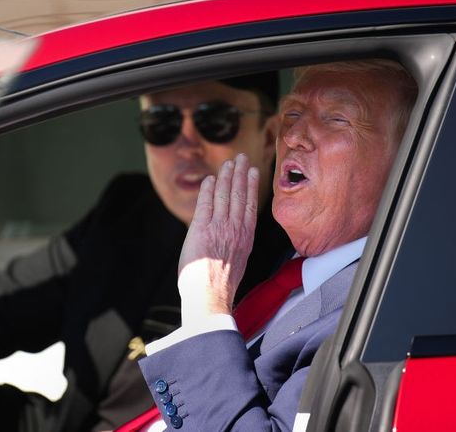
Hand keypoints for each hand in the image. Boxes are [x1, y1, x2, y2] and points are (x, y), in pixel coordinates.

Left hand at [177, 153, 259, 323]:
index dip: (251, 186)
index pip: (250, 205)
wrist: (210, 296)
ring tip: (229, 163)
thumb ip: (236, 243)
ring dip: (226, 176)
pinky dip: (209, 190)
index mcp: (246, 238)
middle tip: (242, 158)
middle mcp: (235, 229)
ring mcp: (219, 228)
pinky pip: (206, 204)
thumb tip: (233, 237)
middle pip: (239, 195)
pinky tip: (211, 180)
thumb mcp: (238, 261)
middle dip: (240, 174)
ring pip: (224, 195)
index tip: (253, 172)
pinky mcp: (202, 229)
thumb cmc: (220, 286)